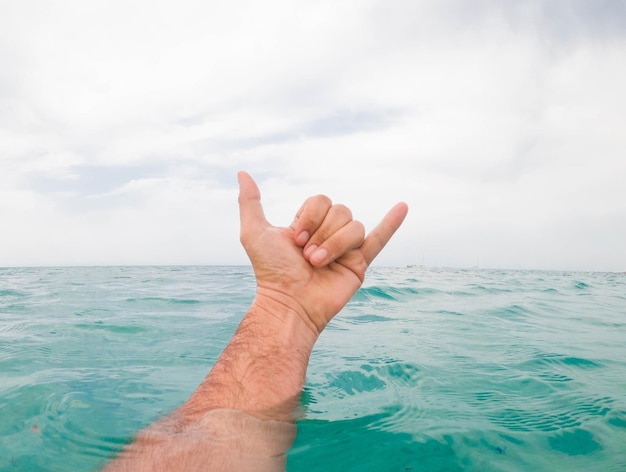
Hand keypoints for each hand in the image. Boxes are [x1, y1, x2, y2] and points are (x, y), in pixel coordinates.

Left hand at [238, 171, 407, 332]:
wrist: (289, 303)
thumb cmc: (271, 271)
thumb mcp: (254, 232)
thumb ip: (250, 202)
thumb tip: (243, 174)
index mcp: (309, 225)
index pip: (321, 201)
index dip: (310, 216)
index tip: (295, 239)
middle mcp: (328, 234)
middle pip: (340, 211)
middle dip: (322, 231)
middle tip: (306, 255)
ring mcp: (345, 249)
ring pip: (355, 226)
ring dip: (335, 244)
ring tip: (319, 264)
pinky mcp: (360, 264)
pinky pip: (379, 239)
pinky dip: (392, 223)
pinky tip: (402, 206)